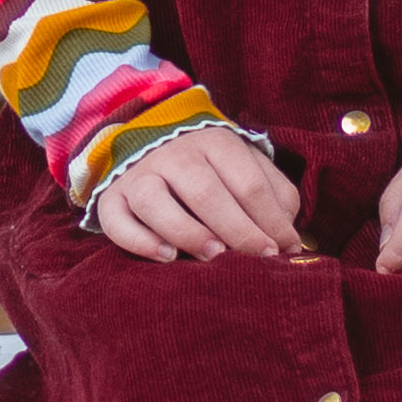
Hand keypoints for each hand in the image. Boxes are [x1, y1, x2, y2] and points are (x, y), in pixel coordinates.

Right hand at [84, 123, 305, 263]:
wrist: (151, 143)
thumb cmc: (213, 168)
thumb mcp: (247, 167)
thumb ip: (274, 195)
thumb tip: (290, 237)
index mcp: (215, 142)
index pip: (248, 183)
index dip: (270, 220)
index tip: (285, 250)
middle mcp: (174, 154)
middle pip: (206, 192)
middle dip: (238, 230)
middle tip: (260, 259)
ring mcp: (138, 175)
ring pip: (155, 201)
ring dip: (187, 232)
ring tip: (215, 257)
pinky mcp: (111, 198)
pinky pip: (116, 220)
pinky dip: (139, 240)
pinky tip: (167, 257)